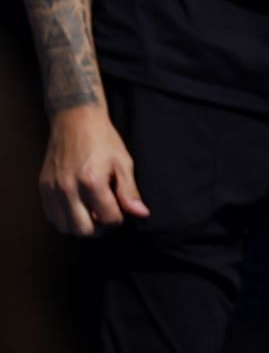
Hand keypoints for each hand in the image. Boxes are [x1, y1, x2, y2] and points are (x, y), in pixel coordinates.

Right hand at [41, 104, 148, 236]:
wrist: (75, 122)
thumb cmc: (103, 140)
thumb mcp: (123, 163)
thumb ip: (130, 192)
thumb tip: (141, 214)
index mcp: (92, 181)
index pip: (108, 218)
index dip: (119, 217)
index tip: (120, 207)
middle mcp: (69, 189)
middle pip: (84, 231)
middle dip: (100, 228)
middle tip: (107, 214)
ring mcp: (53, 190)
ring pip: (66, 228)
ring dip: (81, 226)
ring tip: (92, 211)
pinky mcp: (43, 189)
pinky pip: (52, 217)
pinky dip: (65, 219)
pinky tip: (77, 207)